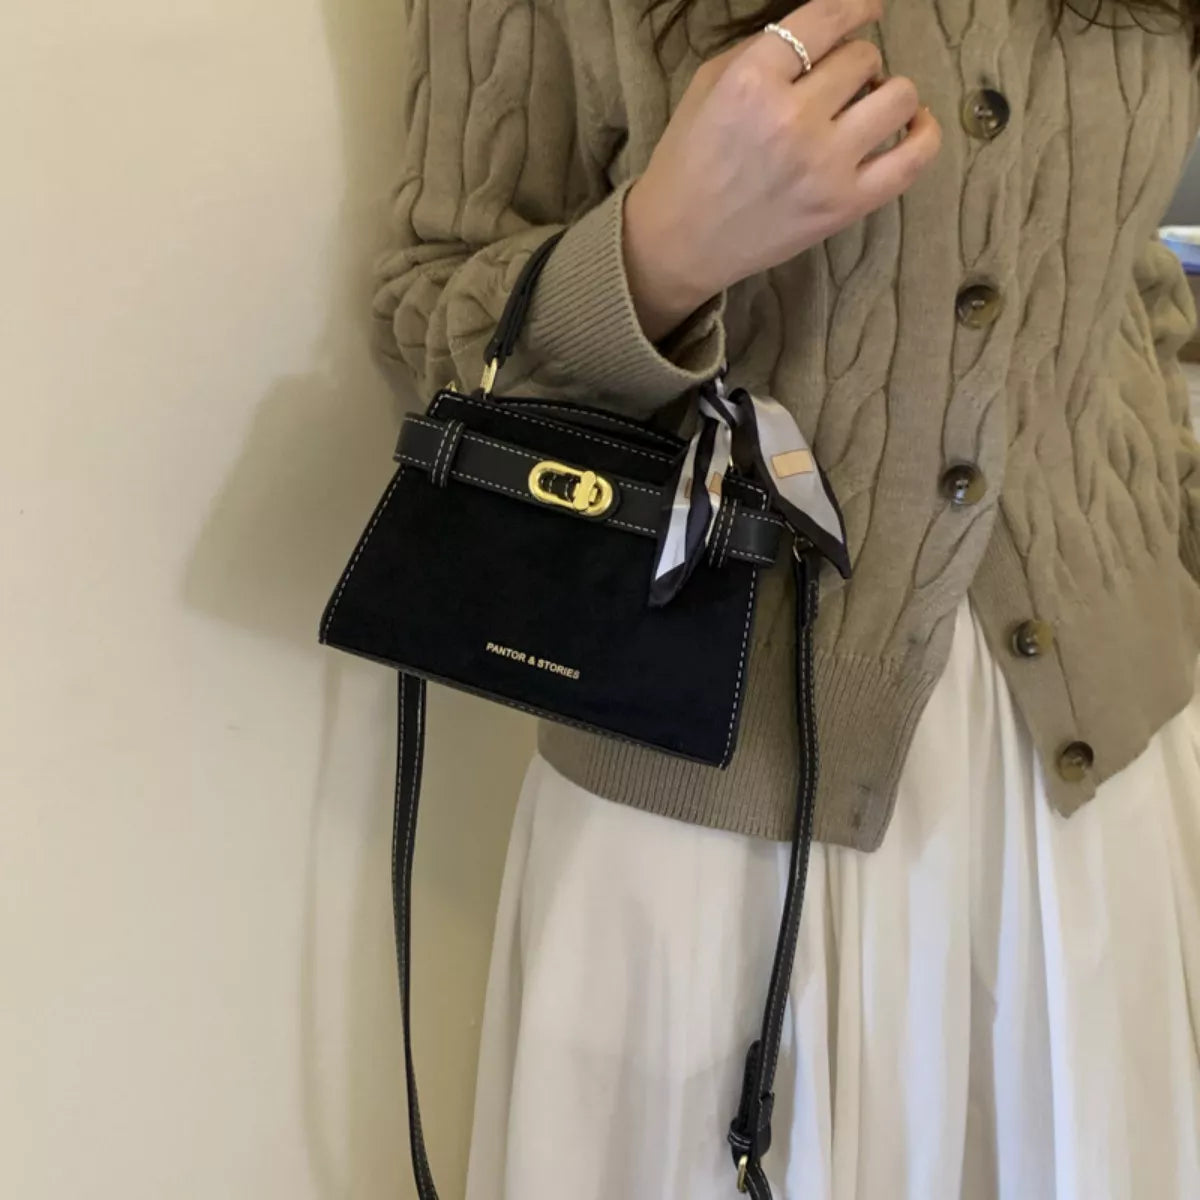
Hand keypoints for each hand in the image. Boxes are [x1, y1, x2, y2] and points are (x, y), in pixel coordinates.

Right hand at [624, 0, 941, 340]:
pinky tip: (913, 125)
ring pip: (898, 97)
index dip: (857, 7)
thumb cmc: (689, 161)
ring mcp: (823, 166)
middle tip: (838, 85)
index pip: (828, 18)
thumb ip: (762, 50)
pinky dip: (924, 133)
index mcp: (752, 81)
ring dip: (888, 92)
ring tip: (867, 106)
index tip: (867, 10)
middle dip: (855, 63)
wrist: (679, 241)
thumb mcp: (708, 85)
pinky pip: (914, 158)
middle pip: (863, 58)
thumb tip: (823, 28)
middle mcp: (792, 119)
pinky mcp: (844, 206)